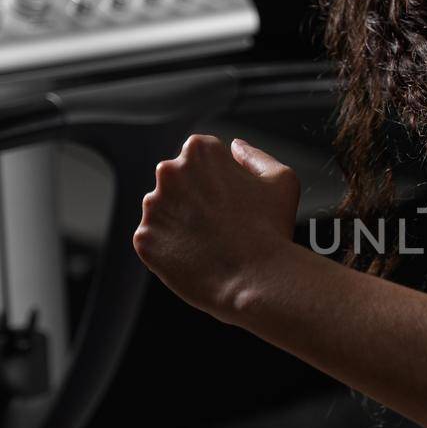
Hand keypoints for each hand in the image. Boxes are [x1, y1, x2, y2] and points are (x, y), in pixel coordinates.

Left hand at [133, 134, 300, 323]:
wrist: (256, 279)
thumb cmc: (272, 230)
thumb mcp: (282, 180)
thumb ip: (256, 156)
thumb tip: (236, 148)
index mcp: (200, 151)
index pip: (200, 158)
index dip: (217, 180)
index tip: (229, 199)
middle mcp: (169, 172)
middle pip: (177, 182)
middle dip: (194, 199)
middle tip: (221, 224)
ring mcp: (153, 207)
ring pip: (164, 212)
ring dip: (181, 223)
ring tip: (210, 243)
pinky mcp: (144, 239)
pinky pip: (155, 241)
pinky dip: (172, 249)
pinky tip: (197, 257)